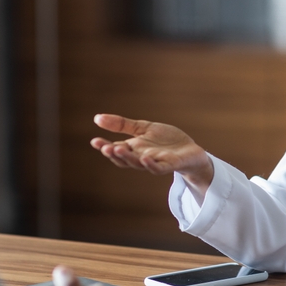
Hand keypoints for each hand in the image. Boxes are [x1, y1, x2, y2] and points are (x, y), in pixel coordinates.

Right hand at [90, 113, 213, 196]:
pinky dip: (151, 164)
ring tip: (118, 148)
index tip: (94, 141)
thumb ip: (122, 125)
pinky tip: (145, 157)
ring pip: (138, 164)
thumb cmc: (166, 140)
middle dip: (114, 154)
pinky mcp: (169, 165)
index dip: (105, 147)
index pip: (116, 149)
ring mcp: (154, 162)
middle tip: (105, 147)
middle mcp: (141, 157)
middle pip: (124, 159)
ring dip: (128, 158)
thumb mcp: (142, 128)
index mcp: (133, 149)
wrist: (190, 150)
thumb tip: (97, 118)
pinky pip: (158, 168)